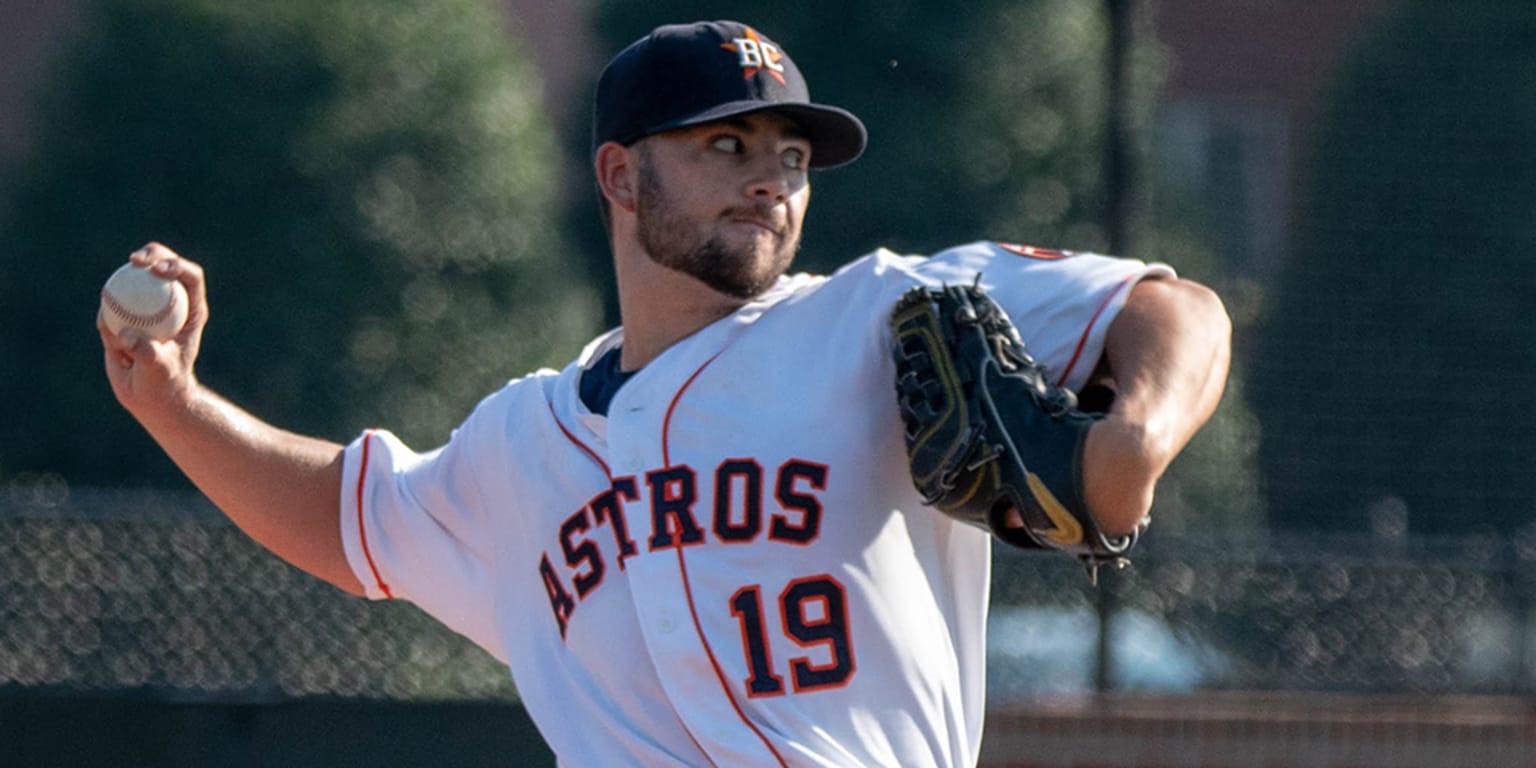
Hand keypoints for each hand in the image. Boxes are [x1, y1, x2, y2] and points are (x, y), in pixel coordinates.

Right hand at [98, 242, 209, 421]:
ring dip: (122, 286)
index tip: (157, 270)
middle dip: (152, 254)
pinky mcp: (125, 317)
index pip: (190, 277)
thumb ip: (146, 352)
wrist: (148, 397)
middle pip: (164, 267)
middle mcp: (171, 304)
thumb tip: (125, 334)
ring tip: (112, 302)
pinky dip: (107, 315)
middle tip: (135, 261)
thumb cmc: (162, 384)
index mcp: (191, 309)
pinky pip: (112, 307)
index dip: (176, 265)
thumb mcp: (158, 370)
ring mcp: (147, 308)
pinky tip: (109, 332)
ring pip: (135, 282)